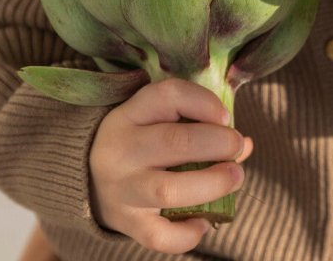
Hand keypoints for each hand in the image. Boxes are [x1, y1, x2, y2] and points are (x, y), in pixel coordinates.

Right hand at [89, 78, 252, 253]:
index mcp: (129, 115)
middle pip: (173, 142)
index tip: (225, 115)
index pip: (168, 96)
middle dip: (218, 143)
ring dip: (212, 184)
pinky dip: (189, 233)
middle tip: (237, 145)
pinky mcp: (128, 224)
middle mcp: (121, 151)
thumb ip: (200, 125)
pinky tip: (204, 221)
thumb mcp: (158, 120)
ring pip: (167, 190)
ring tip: (235, 177)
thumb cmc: (140, 142)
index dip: (204, 102)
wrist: (87, 179)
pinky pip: (160, 236)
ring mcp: (122, 190)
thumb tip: (245, 145)